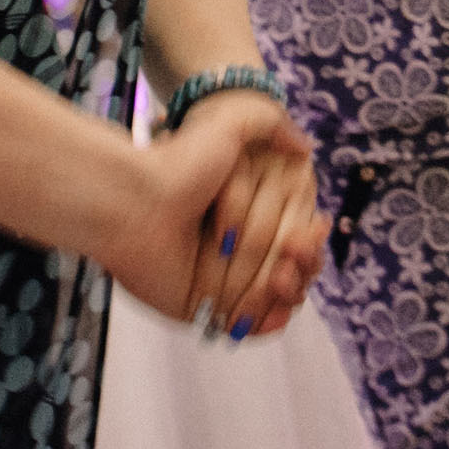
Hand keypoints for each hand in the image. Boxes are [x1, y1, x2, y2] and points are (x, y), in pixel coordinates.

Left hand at [97, 93, 318, 327]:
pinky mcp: (207, 309)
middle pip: (291, 267)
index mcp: (248, 212)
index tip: (313, 227)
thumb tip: (304, 147)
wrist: (136, 200)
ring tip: (284, 275)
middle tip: (296, 251)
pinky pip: (251, 326)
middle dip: (302, 263)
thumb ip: (269, 122)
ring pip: (277, 296)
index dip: (310, 236)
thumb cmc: (181, 162)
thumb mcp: (230, 124)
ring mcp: (225, 281)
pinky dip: (270, 321)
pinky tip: (279, 307)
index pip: (297, 234)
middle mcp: (238, 247)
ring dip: (290, 289)